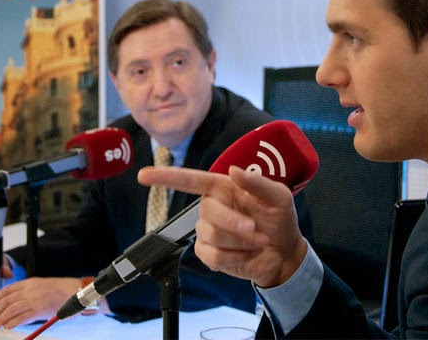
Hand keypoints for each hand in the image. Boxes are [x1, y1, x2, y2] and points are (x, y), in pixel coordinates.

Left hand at [0, 276, 83, 327]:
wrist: (74, 291)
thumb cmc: (60, 289)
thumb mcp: (41, 285)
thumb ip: (27, 291)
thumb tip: (13, 301)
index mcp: (29, 282)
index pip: (7, 290)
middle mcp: (30, 290)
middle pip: (6, 300)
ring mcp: (34, 300)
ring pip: (11, 310)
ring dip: (1, 318)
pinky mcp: (39, 310)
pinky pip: (21, 318)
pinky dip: (12, 323)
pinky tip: (7, 327)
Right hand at [138, 165, 307, 288]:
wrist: (284, 253)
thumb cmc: (280, 220)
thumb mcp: (278, 197)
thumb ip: (258, 183)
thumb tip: (234, 170)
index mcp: (224, 187)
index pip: (190, 180)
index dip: (166, 176)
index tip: (143, 175)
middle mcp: (212, 207)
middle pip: (207, 212)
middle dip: (232, 222)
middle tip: (254, 228)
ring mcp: (208, 231)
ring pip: (211, 235)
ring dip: (240, 241)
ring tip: (259, 241)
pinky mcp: (210, 254)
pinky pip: (213, 256)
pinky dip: (235, 257)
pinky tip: (249, 253)